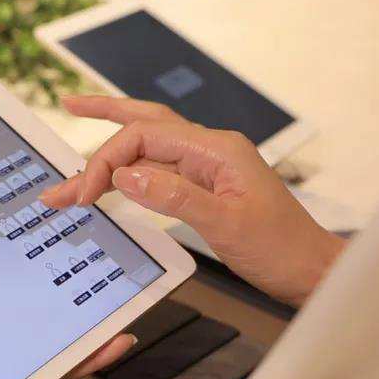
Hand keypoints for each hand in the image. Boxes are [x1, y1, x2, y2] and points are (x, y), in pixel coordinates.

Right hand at [41, 95, 345, 306]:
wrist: (310, 270)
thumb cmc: (280, 249)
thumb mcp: (224, 224)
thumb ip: (173, 196)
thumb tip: (126, 175)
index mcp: (216, 150)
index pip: (145, 137)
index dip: (107, 160)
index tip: (83, 194)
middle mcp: (210, 151)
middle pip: (147, 122)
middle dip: (106, 116)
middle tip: (69, 108)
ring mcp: (208, 169)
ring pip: (150, 148)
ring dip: (112, 150)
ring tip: (78, 145)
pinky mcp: (205, 190)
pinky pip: (160, 171)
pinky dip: (130, 173)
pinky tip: (112, 179)